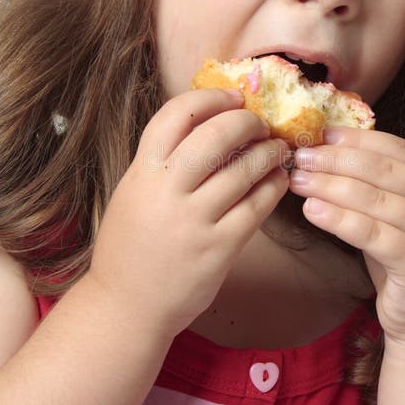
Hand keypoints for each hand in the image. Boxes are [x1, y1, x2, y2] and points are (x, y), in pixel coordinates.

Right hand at [87, 89, 289, 335]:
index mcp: (141, 172)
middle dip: (246, 121)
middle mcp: (166, 192)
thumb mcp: (134, 193)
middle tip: (261, 124)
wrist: (127, 307)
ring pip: (243, 170)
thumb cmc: (132, 246)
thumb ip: (164, 162)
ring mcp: (194, 221)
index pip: (175, 115)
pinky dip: (273, 186)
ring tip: (277, 149)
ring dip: (268, 152)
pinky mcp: (219, 248)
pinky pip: (256, 207)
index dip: (210, 98)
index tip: (232, 98)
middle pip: (215, 135)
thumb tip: (213, 124)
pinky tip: (278, 180)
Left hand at [289, 128, 404, 341]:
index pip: (400, 150)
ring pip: (376, 200)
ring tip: (297, 179)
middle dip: (338, 160)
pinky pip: (373, 234)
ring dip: (331, 186)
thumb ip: (374, 188)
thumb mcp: (393, 220)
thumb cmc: (400, 265)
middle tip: (301, 155)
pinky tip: (311, 210)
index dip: (361, 139)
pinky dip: (339, 219)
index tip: (324, 132)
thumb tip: (328, 152)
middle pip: (385, 170)